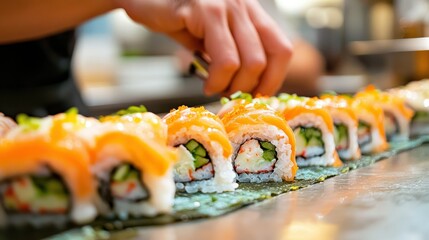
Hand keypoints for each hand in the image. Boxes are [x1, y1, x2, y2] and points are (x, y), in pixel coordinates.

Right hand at [117, 0, 292, 95]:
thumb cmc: (177, 18)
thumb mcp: (212, 37)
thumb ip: (232, 54)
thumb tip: (249, 86)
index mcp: (250, 11)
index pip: (281, 49)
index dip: (274, 78)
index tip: (256, 94)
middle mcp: (243, 5)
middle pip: (267, 59)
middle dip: (249, 88)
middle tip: (228, 94)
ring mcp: (225, 6)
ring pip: (250, 62)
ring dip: (232, 86)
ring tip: (214, 88)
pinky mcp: (204, 11)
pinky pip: (225, 60)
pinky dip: (217, 80)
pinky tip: (205, 82)